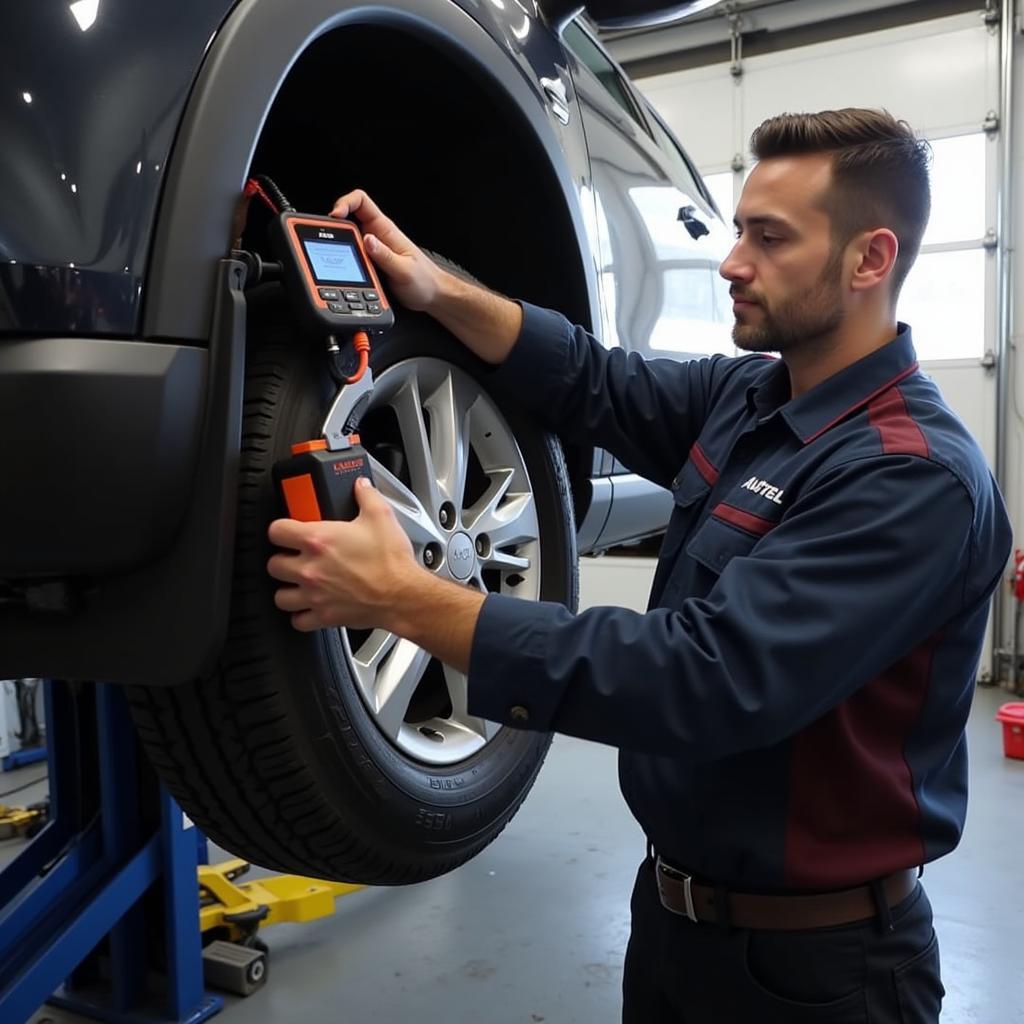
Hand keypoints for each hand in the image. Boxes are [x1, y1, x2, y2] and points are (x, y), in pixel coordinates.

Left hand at [267, 478, 420, 631]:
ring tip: (299, 583)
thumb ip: (366, 497)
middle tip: (295, 557)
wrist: (403, 595)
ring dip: (287, 589)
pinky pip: (298, 621)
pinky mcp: (324, 616)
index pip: (276, 531)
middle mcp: (310, 568)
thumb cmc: (391, 562)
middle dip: (283, 559)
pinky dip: (301, 616)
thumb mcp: (381, 517)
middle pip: (273, 565)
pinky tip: (309, 607)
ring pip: (280, 595)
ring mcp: (315, 594)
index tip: (287, 531)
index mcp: (318, 540)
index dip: (280, 529)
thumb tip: (361, 486)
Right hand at [330, 190, 443, 311]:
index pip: (361, 202)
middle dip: (336, 228)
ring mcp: (372, 249)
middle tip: (331, 242)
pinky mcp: (370, 263)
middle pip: (348, 220)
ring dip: (339, 246)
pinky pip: (352, 255)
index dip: (345, 203)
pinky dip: (344, 259)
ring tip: (337, 257)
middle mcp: (377, 236)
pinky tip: (344, 268)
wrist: (432, 296)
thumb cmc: (425, 281)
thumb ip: (385, 256)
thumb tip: (367, 240)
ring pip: (347, 239)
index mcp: (386, 230)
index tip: (336, 216)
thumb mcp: (404, 270)